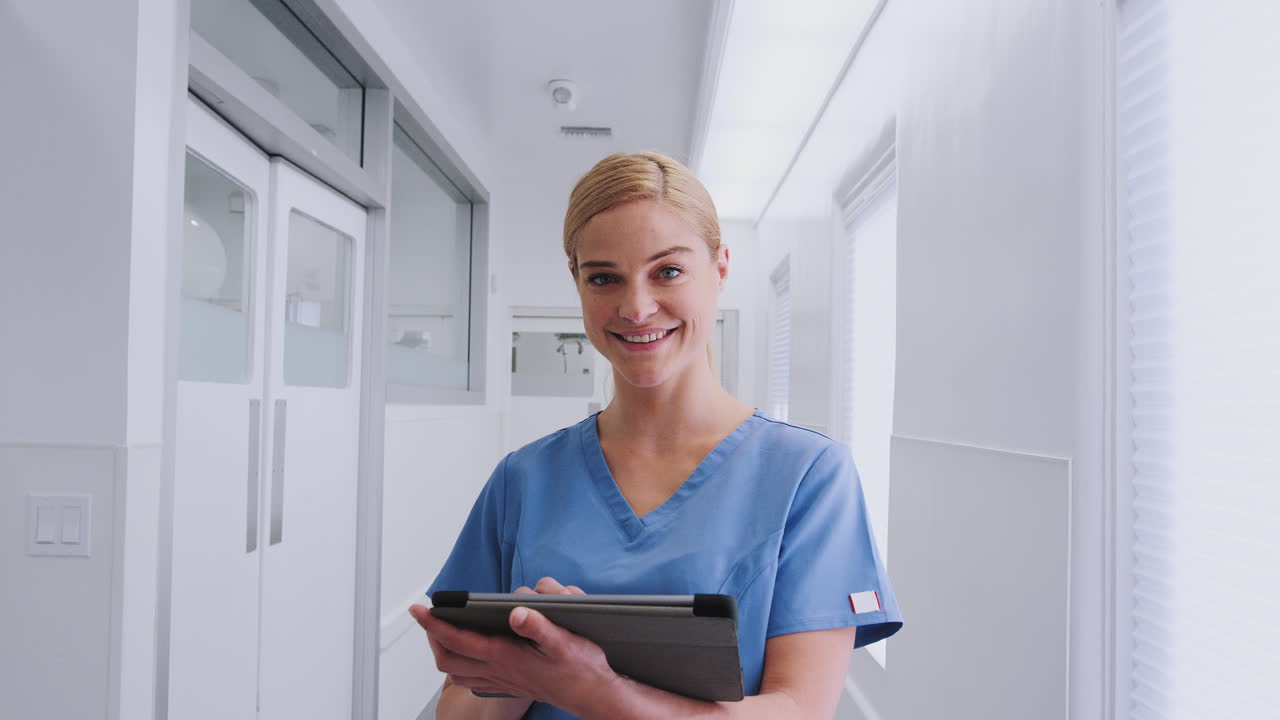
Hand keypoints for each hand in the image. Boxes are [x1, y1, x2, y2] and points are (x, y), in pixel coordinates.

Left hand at [408, 577, 616, 712]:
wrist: (594, 695)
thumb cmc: (582, 668)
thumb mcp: (565, 641)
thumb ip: (539, 625)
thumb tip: (516, 612)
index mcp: (506, 656)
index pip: (458, 639)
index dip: (434, 623)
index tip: (420, 608)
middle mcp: (499, 670)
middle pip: (448, 658)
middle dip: (432, 637)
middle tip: (428, 617)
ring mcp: (502, 679)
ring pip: (457, 671)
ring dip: (444, 651)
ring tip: (442, 631)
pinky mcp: (510, 684)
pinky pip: (473, 679)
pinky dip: (462, 665)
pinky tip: (469, 654)